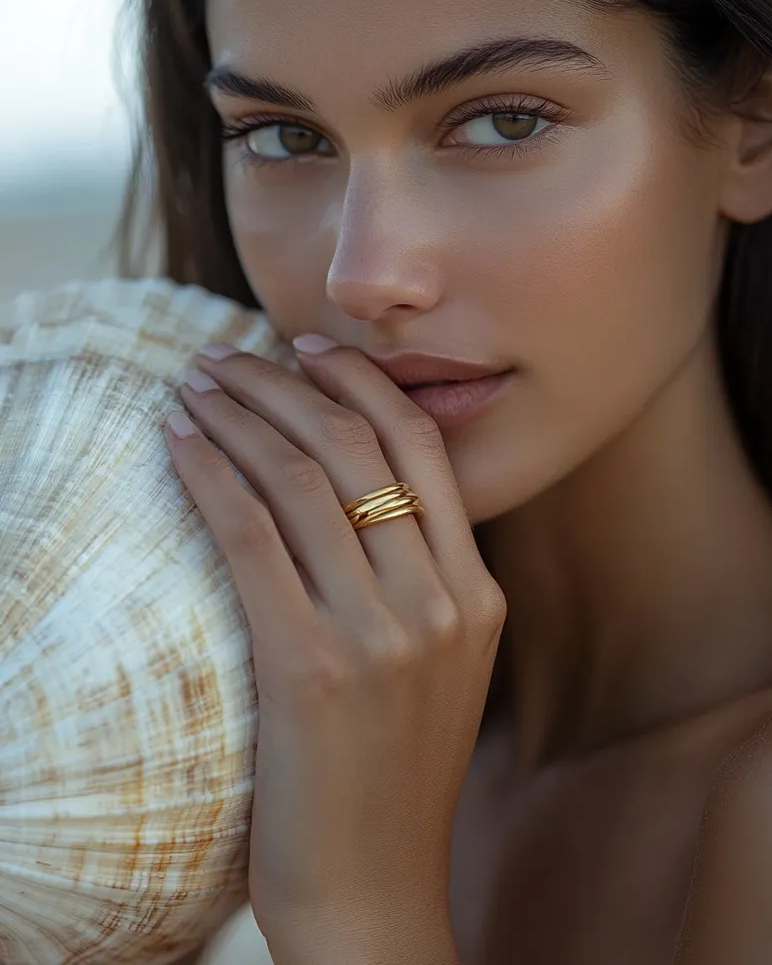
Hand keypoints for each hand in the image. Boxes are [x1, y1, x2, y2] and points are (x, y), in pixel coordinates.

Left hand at [162, 336, 505, 958]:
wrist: (375, 887)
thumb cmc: (392, 774)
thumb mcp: (442, 666)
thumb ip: (422, 580)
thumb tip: (356, 490)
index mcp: (479, 595)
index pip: (423, 450)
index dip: (363, 385)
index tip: (309, 351)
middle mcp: (441, 603)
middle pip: (356, 449)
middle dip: (285, 385)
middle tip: (230, 357)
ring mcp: (382, 635)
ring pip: (300, 480)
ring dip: (240, 417)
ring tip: (197, 386)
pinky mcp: (310, 666)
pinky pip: (251, 536)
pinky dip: (210, 476)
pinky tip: (178, 443)